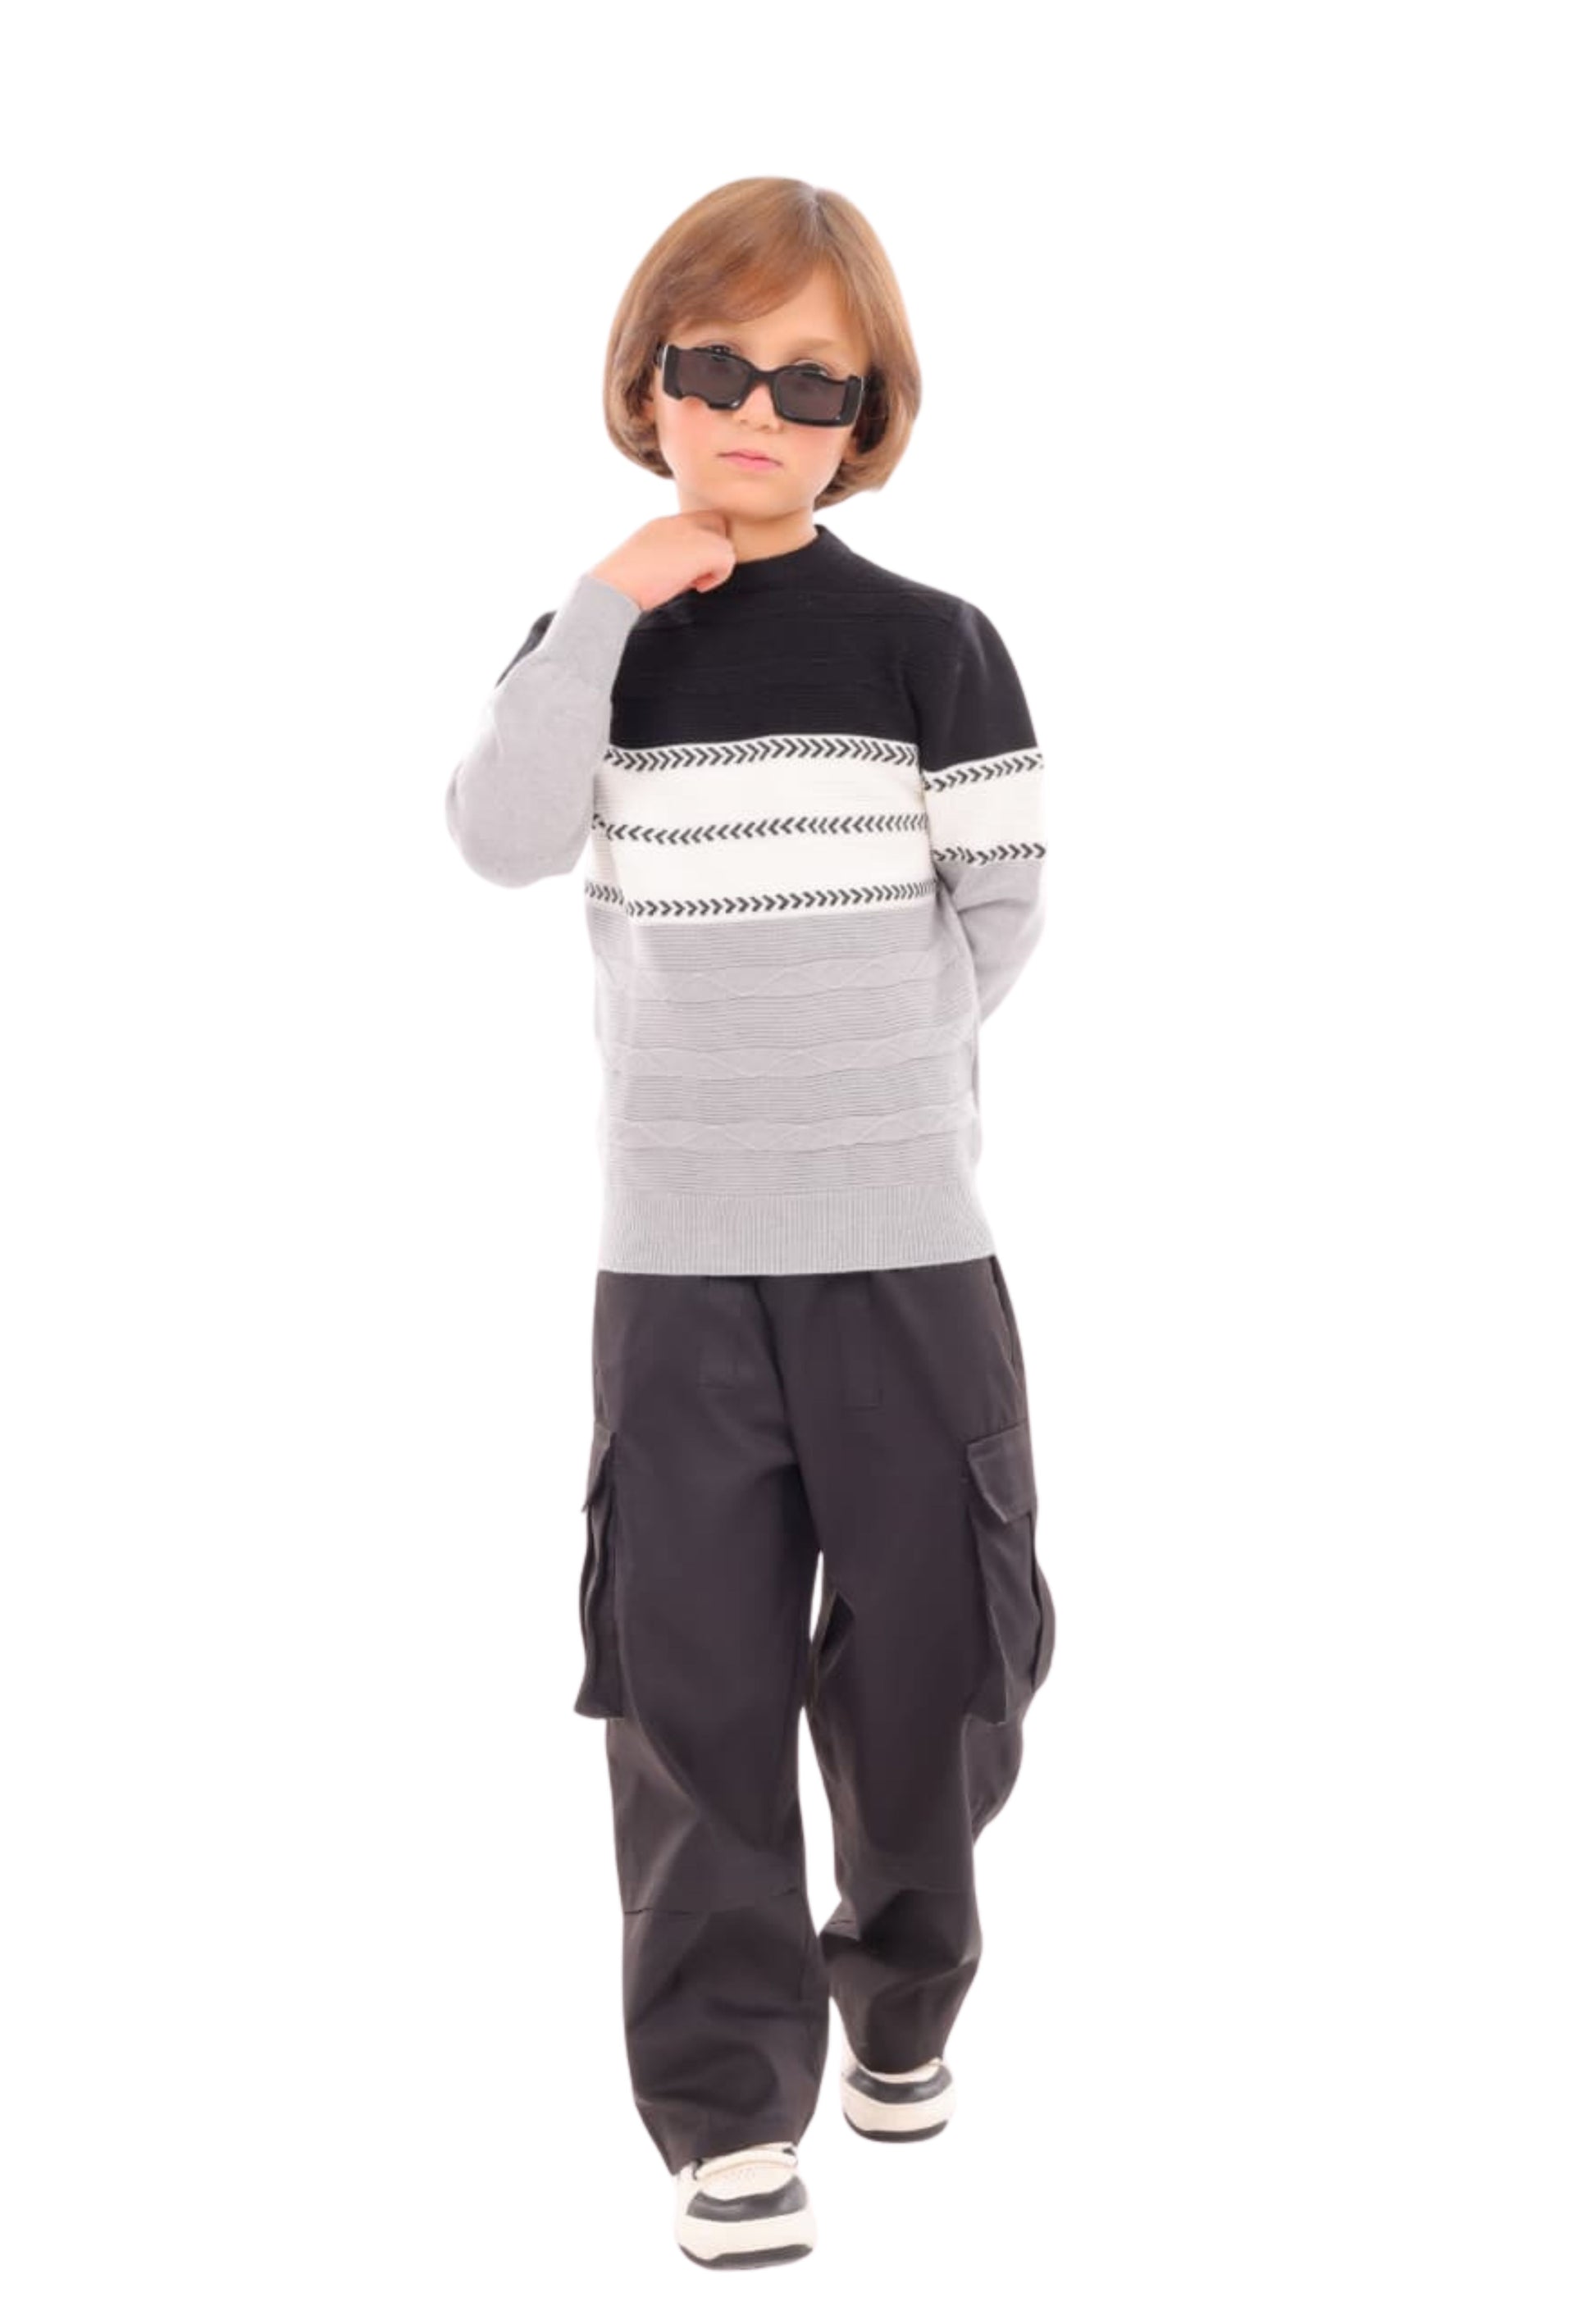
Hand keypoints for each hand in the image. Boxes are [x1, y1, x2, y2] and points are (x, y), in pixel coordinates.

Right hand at [586, 512, 736, 612]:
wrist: (612, 588)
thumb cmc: (621, 587)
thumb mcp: (644, 563)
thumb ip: (667, 560)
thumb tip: (686, 578)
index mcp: (661, 525)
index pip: (696, 521)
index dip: (700, 543)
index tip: (685, 569)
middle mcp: (677, 523)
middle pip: (716, 522)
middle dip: (713, 549)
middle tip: (695, 574)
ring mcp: (690, 533)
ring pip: (725, 544)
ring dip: (713, 567)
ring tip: (692, 583)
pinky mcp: (703, 549)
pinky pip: (728, 560)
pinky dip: (717, 577)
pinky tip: (696, 587)